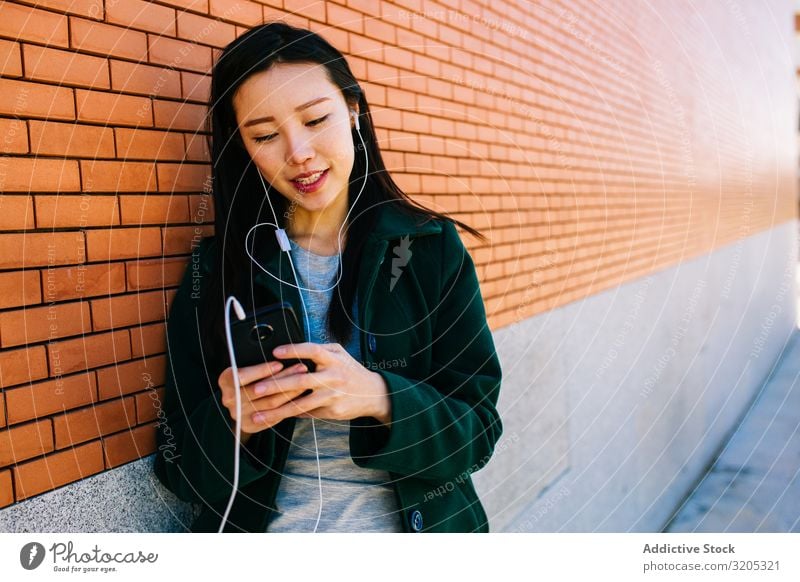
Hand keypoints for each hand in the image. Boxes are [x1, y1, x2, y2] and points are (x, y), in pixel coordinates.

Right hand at [218, 360, 309, 440]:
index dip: (261, 370)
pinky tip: (301, 396)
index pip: (242, 375)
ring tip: (305, 380)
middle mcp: (229, 399)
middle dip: (283, 378)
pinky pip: (274, 416)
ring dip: (290, 391)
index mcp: (225, 380)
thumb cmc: (249, 378)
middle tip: (301, 368)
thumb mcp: (248, 366)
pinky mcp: (250, 425)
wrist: (240, 403)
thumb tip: (282, 351)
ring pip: (270, 403)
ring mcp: (239, 414)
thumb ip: (258, 362)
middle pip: (260, 390)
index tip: (279, 364)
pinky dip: (288, 404)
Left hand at [244, 342, 391, 429]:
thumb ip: (319, 350)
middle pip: (301, 381)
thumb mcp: (340, 354)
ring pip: (301, 404)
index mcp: (334, 359)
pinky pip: (307, 413)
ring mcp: (332, 396)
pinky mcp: (332, 411)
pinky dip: (290, 414)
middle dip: (276, 385)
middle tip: (256, 389)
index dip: (294, 350)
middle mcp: (333, 377)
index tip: (275, 352)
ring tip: (257, 414)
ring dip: (277, 409)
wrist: (373, 394)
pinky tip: (274, 417)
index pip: (313, 351)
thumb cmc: (350, 370)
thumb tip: (292, 349)